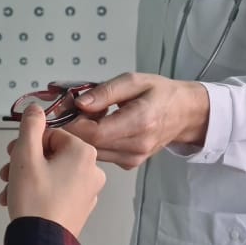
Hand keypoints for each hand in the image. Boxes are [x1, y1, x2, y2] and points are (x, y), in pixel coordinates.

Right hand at [0, 104, 105, 237]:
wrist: (40, 243)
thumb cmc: (35, 201)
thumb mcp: (25, 155)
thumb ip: (30, 126)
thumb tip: (35, 109)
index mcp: (84, 153)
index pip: (51, 135)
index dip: (29, 144)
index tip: (14, 155)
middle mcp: (92, 170)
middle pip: (51, 154)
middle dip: (25, 162)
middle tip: (8, 172)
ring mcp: (88, 191)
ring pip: (52, 173)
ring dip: (28, 178)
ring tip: (10, 190)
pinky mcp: (80, 207)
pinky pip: (57, 191)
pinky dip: (39, 192)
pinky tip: (21, 200)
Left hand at [63, 72, 209, 169]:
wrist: (185, 114)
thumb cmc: (160, 93)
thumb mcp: (133, 81)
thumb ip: (105, 92)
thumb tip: (79, 103)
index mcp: (140, 121)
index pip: (94, 132)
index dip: (72, 125)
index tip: (61, 113)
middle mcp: (137, 145)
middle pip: (91, 145)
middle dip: (74, 130)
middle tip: (70, 113)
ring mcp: (134, 158)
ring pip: (94, 153)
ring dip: (83, 138)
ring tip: (88, 119)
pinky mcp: (130, 164)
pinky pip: (103, 156)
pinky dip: (95, 144)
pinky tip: (100, 130)